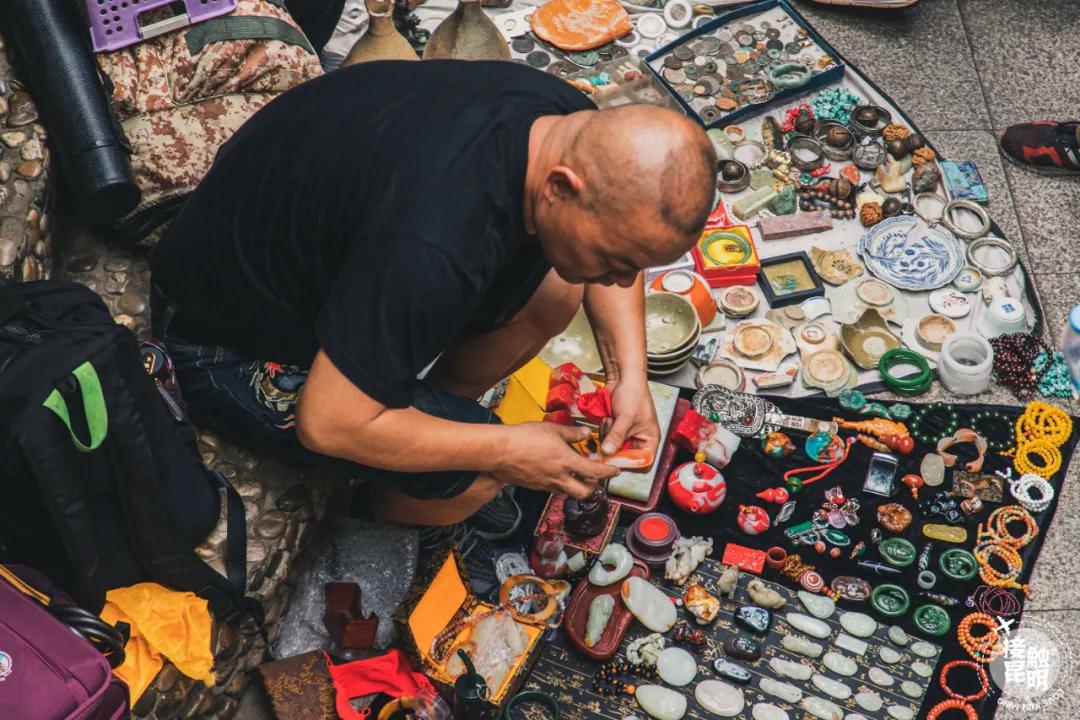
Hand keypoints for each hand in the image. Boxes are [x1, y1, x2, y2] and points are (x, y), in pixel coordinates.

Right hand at [492, 423, 618, 498]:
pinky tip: (555, 471)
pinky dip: (560, 483)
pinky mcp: (535, 486)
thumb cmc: (524, 438)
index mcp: (567, 463)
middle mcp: (559, 478)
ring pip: (568, 492)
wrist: (498, 451)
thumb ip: (571, 433)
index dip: (608, 473)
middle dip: (593, 487)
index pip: (595, 473)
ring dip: (575, 485)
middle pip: (584, 493)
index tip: (615, 471)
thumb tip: (584, 433)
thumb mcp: (552, 430)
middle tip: (594, 475)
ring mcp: (546, 485)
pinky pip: (553, 489)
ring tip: (574, 471)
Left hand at [601, 377, 659, 456]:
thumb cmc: (634, 395)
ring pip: (613, 447)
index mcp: (650, 440)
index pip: (643, 462)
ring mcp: (626, 434)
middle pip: (625, 456)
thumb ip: (617, 437)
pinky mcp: (615, 428)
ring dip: (608, 435)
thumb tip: (606, 453)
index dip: (630, 464)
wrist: (623, 377)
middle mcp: (639, 439)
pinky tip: (608, 417)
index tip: (615, 458)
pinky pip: (607, 437)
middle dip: (614, 445)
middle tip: (609, 434)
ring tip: (611, 419)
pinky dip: (604, 429)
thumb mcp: (626, 418)